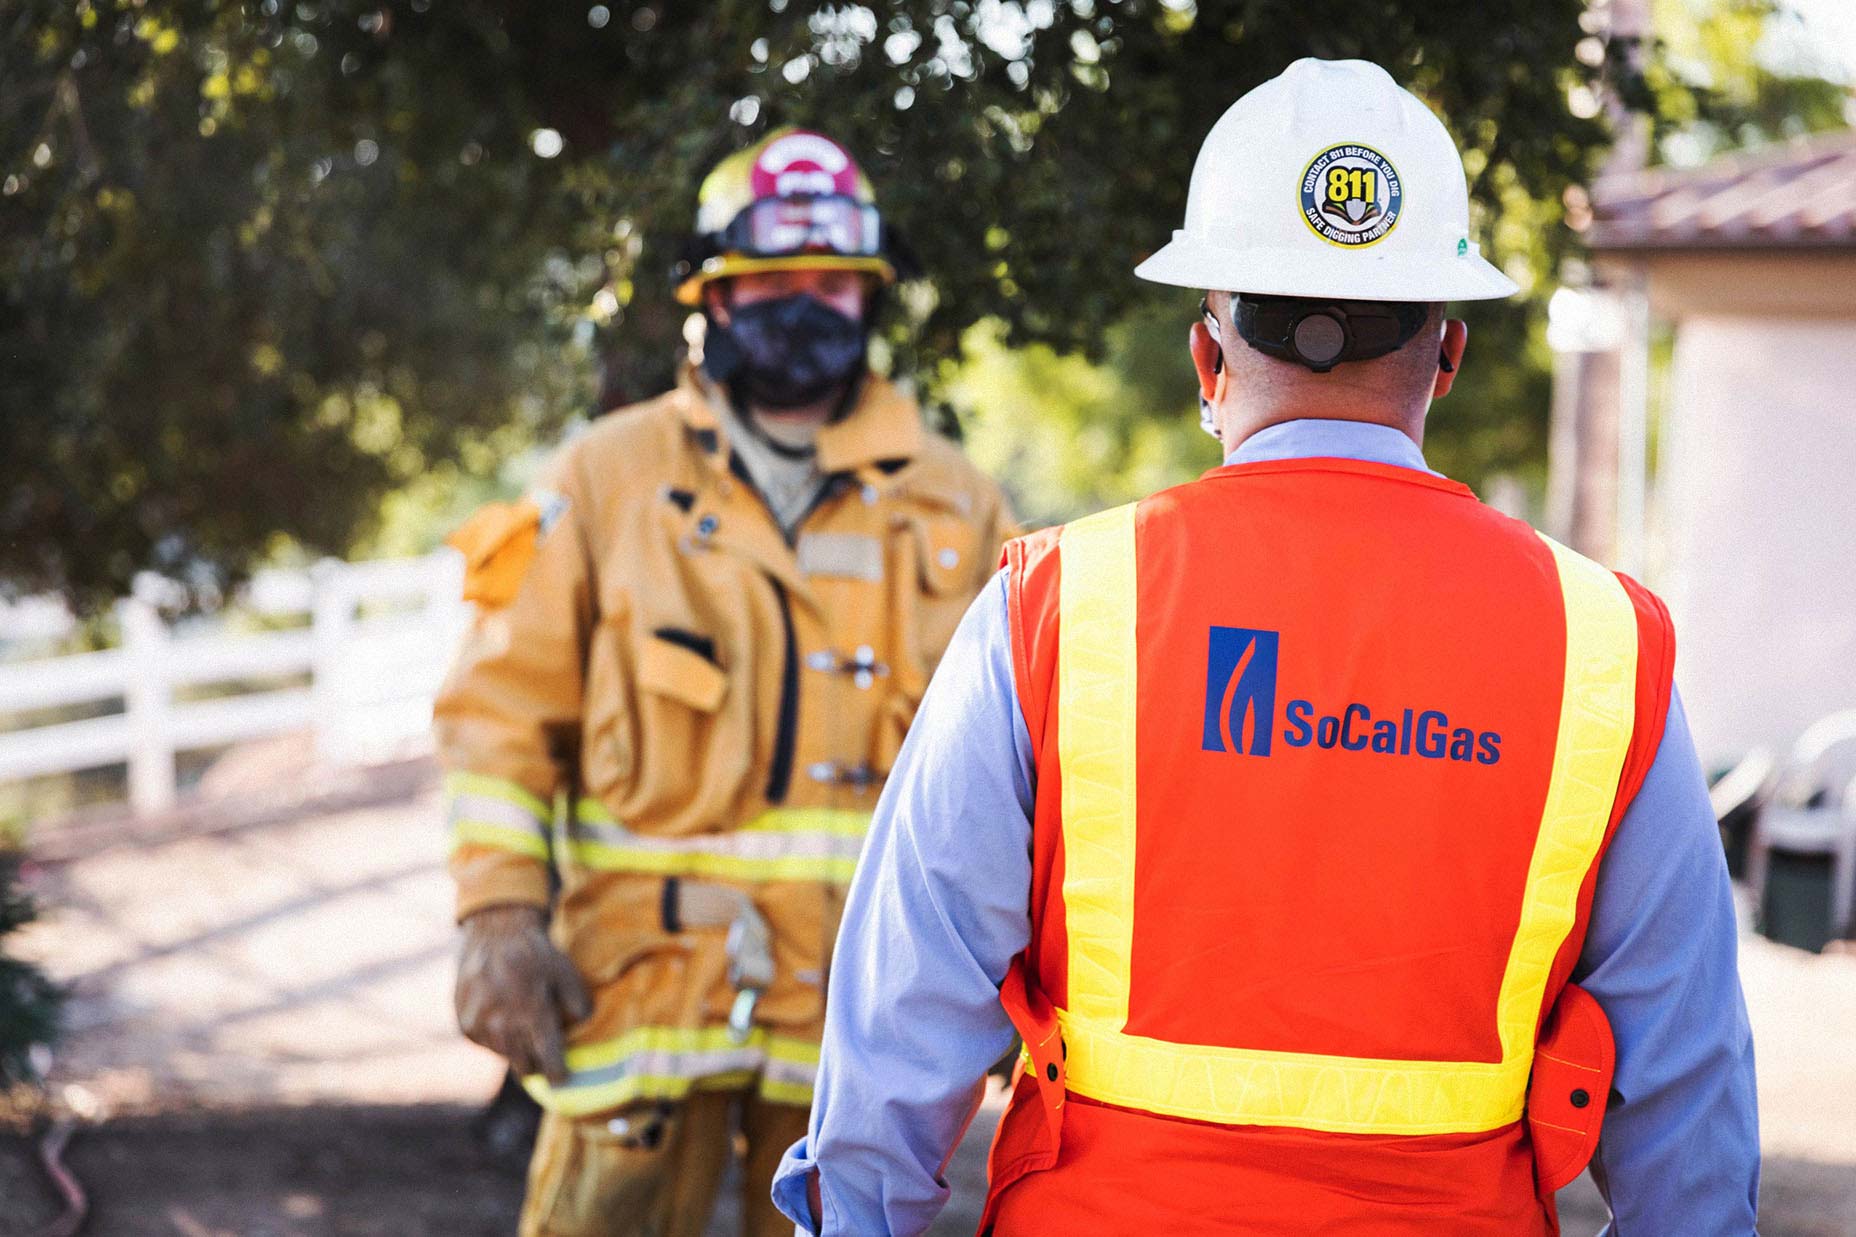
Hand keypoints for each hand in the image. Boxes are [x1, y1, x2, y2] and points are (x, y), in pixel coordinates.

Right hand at [455, 904, 592, 1084]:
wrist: (493, 934)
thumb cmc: (535, 953)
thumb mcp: (566, 972)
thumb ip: (578, 1003)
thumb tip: (580, 1028)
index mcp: (531, 1011)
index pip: (547, 1057)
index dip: (557, 1072)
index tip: (562, 1078)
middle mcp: (501, 1023)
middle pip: (525, 1065)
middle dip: (539, 1064)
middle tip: (546, 1055)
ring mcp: (479, 1026)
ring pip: (506, 1058)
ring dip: (518, 1052)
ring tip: (526, 1032)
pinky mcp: (465, 1026)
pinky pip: (487, 1046)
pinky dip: (499, 1041)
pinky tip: (506, 1021)